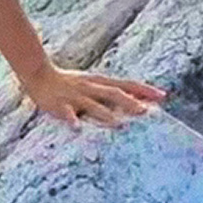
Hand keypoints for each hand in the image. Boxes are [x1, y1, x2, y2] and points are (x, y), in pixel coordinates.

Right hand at [20, 61, 166, 127]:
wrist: (39, 74)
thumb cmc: (69, 83)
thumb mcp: (93, 84)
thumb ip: (112, 93)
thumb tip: (137, 101)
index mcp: (99, 82)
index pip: (126, 84)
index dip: (144, 90)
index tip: (163, 96)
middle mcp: (90, 88)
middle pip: (113, 94)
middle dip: (129, 103)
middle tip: (146, 112)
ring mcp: (76, 97)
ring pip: (93, 106)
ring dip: (106, 115)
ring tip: (119, 126)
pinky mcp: (60, 105)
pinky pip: (67, 114)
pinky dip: (72, 121)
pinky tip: (77, 129)